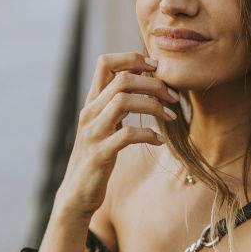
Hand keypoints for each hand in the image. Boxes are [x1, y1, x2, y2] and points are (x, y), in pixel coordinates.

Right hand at [55, 51, 179, 218]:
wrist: (77, 192)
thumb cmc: (98, 157)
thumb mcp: (106, 125)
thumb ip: (118, 103)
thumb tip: (141, 80)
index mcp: (92, 102)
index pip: (105, 62)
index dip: (132, 59)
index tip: (156, 68)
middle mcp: (90, 112)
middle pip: (121, 80)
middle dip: (153, 83)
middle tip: (173, 96)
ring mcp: (93, 133)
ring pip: (123, 101)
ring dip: (153, 105)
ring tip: (170, 115)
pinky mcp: (100, 154)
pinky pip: (126, 135)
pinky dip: (148, 134)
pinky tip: (159, 140)